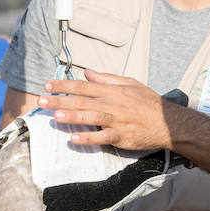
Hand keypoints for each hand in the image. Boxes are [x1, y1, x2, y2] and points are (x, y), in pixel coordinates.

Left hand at [39, 69, 172, 150]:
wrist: (168, 122)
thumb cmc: (149, 103)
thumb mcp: (130, 83)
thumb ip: (107, 78)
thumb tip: (87, 72)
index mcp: (113, 91)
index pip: (84, 86)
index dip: (64, 85)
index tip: (47, 85)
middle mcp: (113, 104)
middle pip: (82, 100)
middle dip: (60, 100)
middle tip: (41, 101)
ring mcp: (117, 121)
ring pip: (91, 117)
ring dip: (72, 116)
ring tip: (55, 116)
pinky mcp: (121, 137)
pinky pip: (102, 137)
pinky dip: (89, 138)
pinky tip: (74, 138)